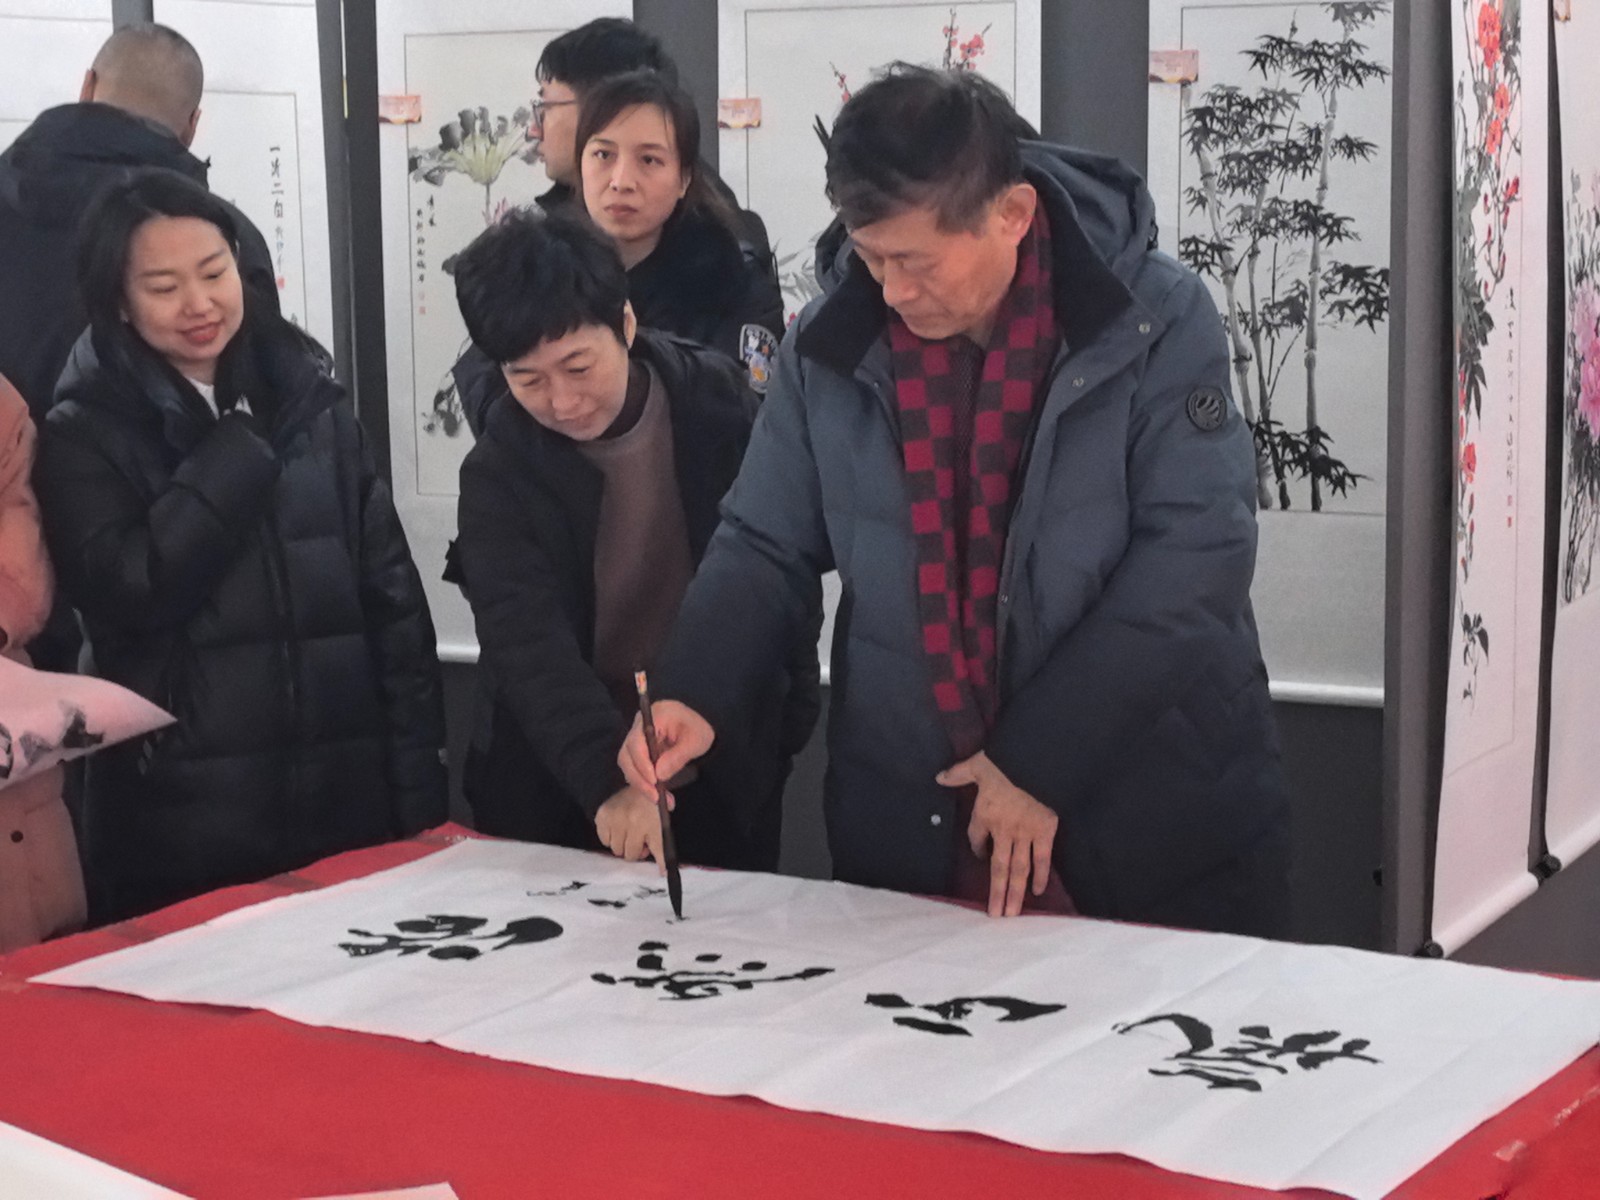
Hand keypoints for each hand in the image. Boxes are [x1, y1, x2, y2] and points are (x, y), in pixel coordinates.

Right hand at [594, 786, 671, 871]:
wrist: (637, 781)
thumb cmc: (652, 805)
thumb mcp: (663, 822)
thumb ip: (663, 848)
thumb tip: (663, 873)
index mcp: (652, 824)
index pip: (658, 851)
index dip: (662, 864)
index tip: (663, 874)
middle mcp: (633, 822)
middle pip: (629, 855)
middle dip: (634, 850)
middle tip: (638, 838)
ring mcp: (615, 819)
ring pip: (615, 849)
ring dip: (621, 844)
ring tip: (628, 831)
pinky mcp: (602, 816)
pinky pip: (604, 840)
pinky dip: (610, 836)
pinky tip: (617, 826)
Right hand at [618, 701, 714, 794]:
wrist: (697, 728)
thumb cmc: (697, 729)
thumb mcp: (696, 741)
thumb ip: (678, 756)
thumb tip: (659, 774)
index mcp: (653, 717)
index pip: (637, 741)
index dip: (642, 763)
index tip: (654, 780)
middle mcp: (639, 727)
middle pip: (627, 755)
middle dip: (639, 779)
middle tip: (655, 797)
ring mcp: (636, 739)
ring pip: (628, 765)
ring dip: (641, 784)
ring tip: (660, 800)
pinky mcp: (638, 752)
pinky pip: (635, 769)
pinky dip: (645, 784)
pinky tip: (660, 796)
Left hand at [937, 751, 1058, 917]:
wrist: (1034, 763)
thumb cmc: (1004, 762)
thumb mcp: (977, 764)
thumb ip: (959, 773)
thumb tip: (939, 776)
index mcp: (984, 815)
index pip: (976, 839)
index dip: (977, 848)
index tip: (980, 855)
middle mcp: (1002, 831)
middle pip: (998, 868)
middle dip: (996, 893)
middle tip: (996, 916)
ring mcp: (1024, 834)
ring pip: (1018, 869)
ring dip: (1015, 893)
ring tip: (1012, 914)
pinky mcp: (1045, 832)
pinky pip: (1042, 858)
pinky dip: (1041, 875)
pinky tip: (1038, 891)